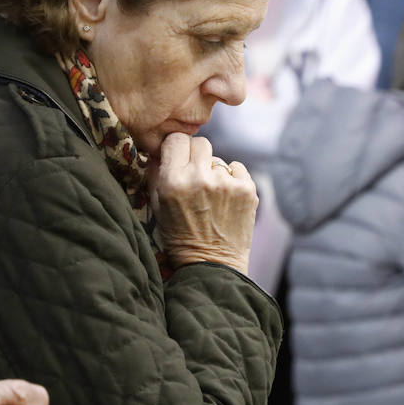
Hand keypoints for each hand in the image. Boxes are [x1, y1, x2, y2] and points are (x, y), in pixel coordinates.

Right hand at [149, 134, 256, 274]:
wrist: (212, 265)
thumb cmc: (180, 237)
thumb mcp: (158, 207)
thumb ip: (156, 174)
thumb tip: (160, 150)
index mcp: (173, 181)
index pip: (176, 139)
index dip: (177, 148)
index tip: (178, 157)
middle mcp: (200, 178)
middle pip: (200, 142)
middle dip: (196, 155)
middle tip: (196, 174)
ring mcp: (226, 183)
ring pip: (218, 159)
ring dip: (214, 172)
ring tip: (212, 197)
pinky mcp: (247, 189)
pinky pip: (237, 168)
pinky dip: (232, 179)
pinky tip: (226, 198)